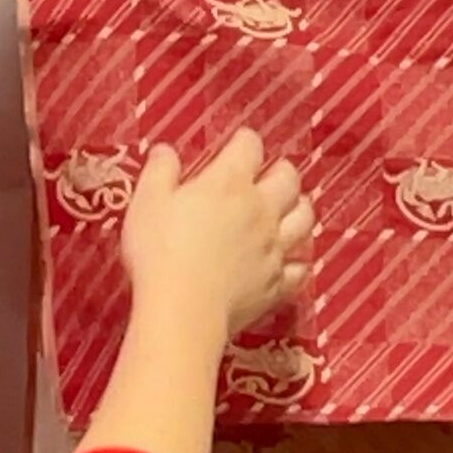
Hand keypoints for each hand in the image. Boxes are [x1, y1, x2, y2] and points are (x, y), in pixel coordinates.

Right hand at [120, 128, 315, 341]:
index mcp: (230, 183)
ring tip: (290, 210)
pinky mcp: (278, 285)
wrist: (183, 311)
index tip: (238, 145)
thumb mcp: (147, 202)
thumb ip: (160, 171)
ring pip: (305, 220)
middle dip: (282, 172)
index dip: (245, 142)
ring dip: (300, 210)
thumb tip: (166, 151)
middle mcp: (261, 210)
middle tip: (271, 175)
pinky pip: (301, 269)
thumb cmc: (159, 253)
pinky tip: (290, 262)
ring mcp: (275, 249)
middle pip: (289, 179)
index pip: (250, 146)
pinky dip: (299, 262)